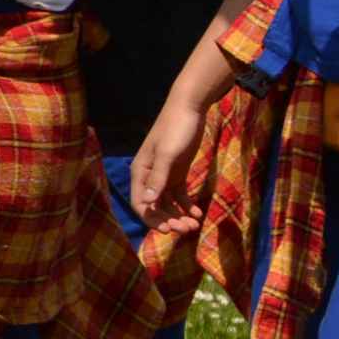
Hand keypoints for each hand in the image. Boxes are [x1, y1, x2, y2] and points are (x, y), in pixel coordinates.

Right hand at [130, 91, 209, 235]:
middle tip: (187, 229)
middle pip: (155, 206)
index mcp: (141, 172)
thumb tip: (146, 203)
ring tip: (194, 225)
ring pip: (168, 203)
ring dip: (178, 215)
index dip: (153, 220)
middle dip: (169, 220)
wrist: (190, 107)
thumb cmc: (176, 128)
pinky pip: (179, 194)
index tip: (169, 230)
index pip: (141, 204)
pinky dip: (186, 205)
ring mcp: (164, 174)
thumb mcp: (168, 154)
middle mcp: (149, 176)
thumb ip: (158, 178)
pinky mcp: (178, 171)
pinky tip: (197, 213)